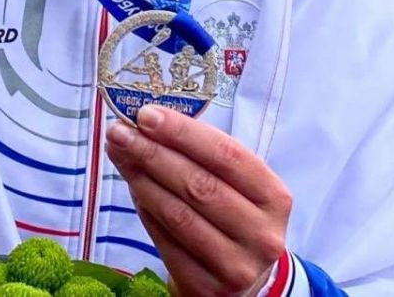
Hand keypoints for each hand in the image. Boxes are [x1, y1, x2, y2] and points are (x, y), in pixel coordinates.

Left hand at [105, 106, 290, 295]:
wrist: (241, 281)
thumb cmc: (233, 217)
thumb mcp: (236, 186)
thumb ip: (201, 156)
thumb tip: (148, 124)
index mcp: (273, 197)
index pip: (226, 156)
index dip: (184, 133)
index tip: (147, 114)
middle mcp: (261, 234)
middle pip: (198, 185)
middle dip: (153, 153)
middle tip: (121, 132)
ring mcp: (235, 266)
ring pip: (178, 214)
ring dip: (141, 179)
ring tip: (119, 154)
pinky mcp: (206, 288)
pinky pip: (165, 241)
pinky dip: (144, 210)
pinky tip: (132, 187)